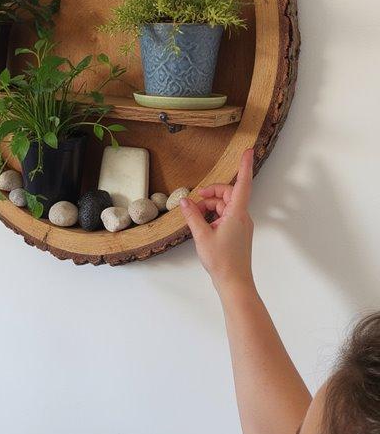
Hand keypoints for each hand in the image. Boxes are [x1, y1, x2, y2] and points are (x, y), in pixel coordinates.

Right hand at [180, 148, 254, 294]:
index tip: (248, 151)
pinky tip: (201, 226)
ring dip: (209, 208)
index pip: (242, 184)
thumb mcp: (201, 236)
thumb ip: (192, 216)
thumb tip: (185, 201)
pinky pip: (225, 216)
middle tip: (193, 203)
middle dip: (210, 195)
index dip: (244, 166)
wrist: (234, 283)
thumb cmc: (222, 262)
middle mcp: (242, 217)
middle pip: (228, 195)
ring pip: (224, 206)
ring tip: (194, 219)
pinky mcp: (237, 232)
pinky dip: (213, 217)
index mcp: (237, 214)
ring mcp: (241, 225)